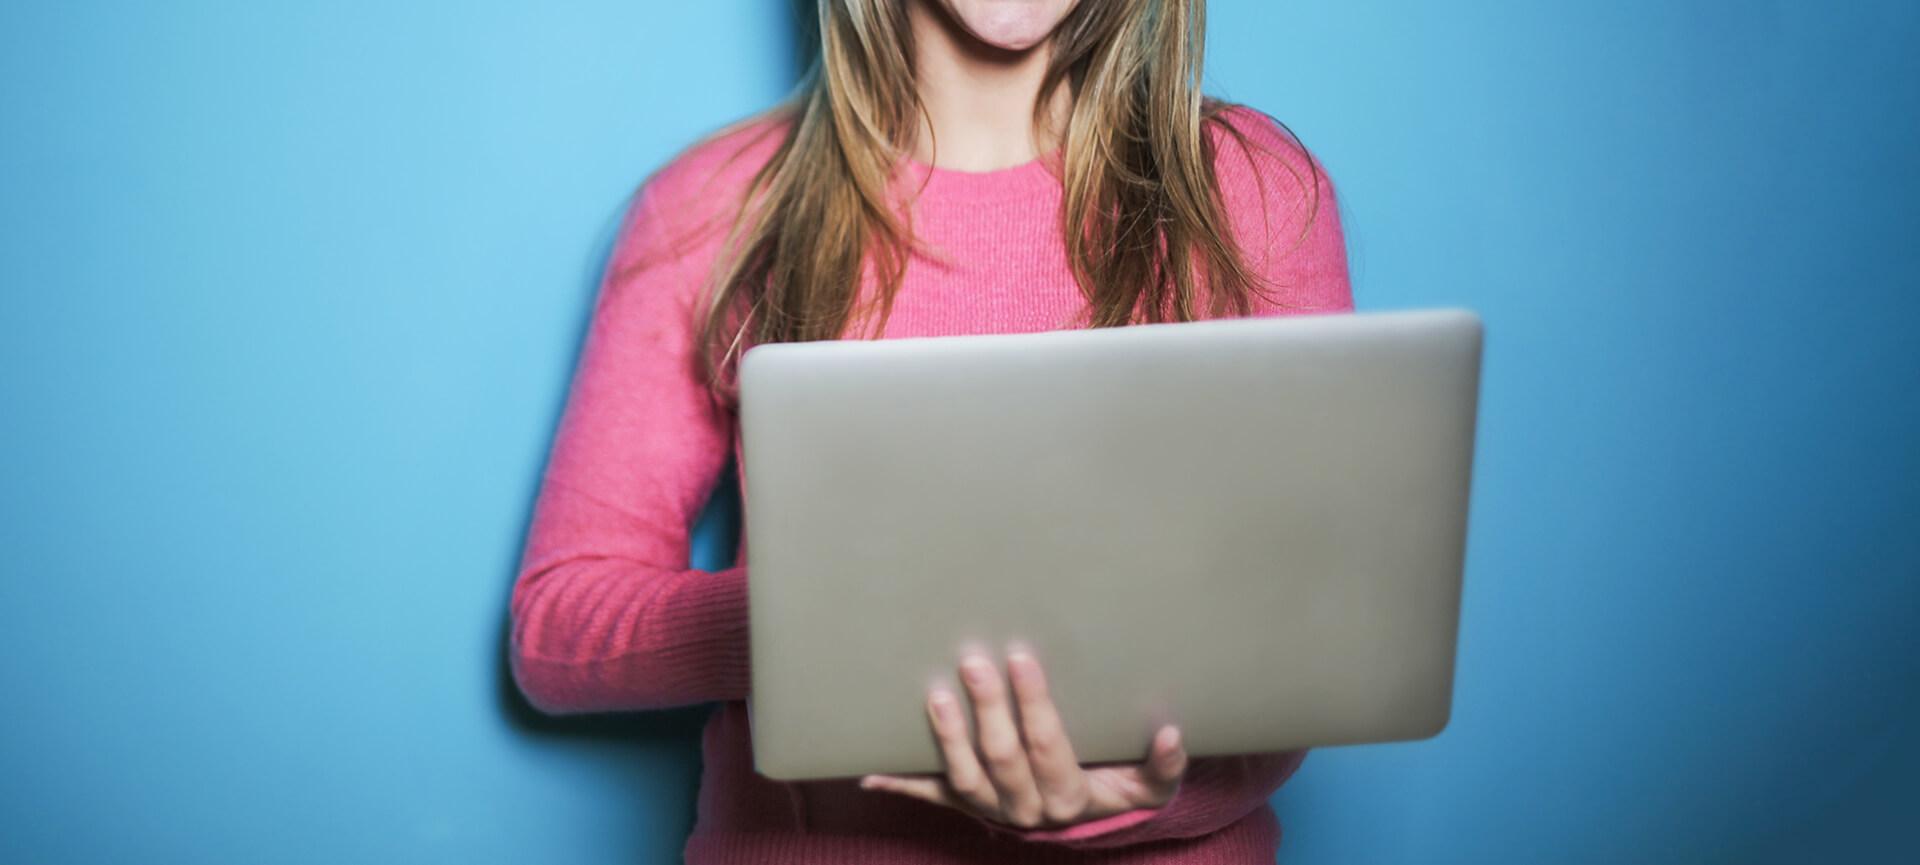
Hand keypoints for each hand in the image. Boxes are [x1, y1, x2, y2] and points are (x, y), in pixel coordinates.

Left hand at [859, 645, 1188, 829]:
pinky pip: (930, 796)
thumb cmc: (1118, 789)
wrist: (1088, 824)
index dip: (1033, 704)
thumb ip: (1163, 766)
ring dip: (947, 736)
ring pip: (963, 777)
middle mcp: (1024, 807)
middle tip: (974, 659)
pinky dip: (900, 782)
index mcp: (1067, 796)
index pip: (1047, 746)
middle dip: (987, 708)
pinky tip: (868, 770)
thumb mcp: (1149, 786)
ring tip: (935, 694)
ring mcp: (990, 808)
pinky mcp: (965, 805)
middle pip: (1001, 757)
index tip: (1021, 658)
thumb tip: (1171, 734)